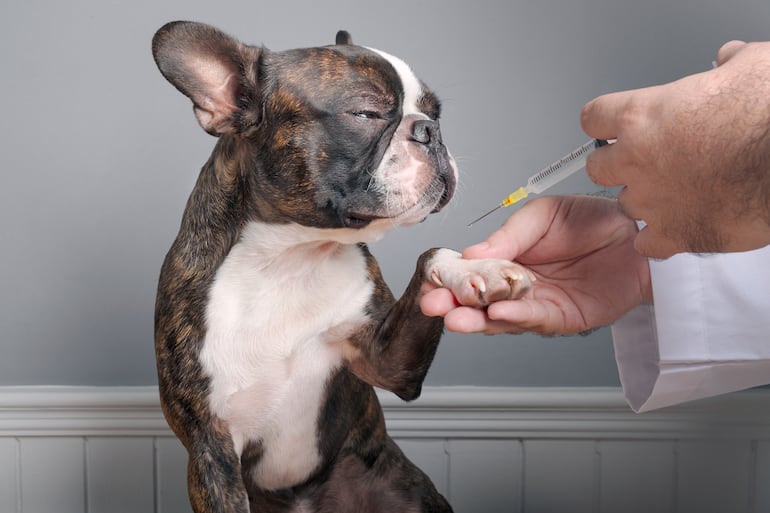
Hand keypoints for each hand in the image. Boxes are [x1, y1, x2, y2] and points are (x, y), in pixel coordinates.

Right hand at [420, 196, 650, 334]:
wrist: (637, 233)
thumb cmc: (592, 219)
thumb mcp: (542, 216)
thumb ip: (509, 236)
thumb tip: (470, 252)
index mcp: (507, 259)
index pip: (470, 273)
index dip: (449, 278)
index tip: (429, 281)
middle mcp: (517, 286)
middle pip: (479, 301)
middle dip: (454, 305)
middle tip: (433, 305)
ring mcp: (538, 305)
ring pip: (500, 318)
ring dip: (477, 319)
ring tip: (456, 317)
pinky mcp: (564, 319)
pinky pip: (535, 320)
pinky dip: (515, 318)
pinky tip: (497, 313)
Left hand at [582, 41, 769, 257]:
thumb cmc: (769, 118)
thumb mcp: (750, 68)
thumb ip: (726, 65)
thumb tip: (728, 59)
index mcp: (643, 117)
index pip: (593, 118)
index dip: (603, 122)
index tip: (610, 126)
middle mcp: (637, 161)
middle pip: (597, 168)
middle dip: (615, 165)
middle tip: (642, 161)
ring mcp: (652, 201)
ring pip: (625, 206)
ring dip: (643, 200)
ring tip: (674, 192)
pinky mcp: (675, 234)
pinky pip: (647, 244)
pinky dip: (659, 238)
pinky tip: (677, 225)